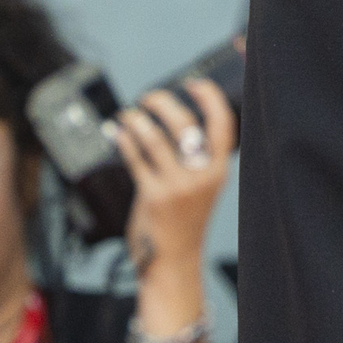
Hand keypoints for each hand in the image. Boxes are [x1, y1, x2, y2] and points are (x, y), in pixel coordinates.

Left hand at [112, 76, 234, 276]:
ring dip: (138, 120)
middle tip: (150, 97)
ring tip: (129, 115)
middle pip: (186, 126)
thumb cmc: (185, 221)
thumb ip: (192, 160)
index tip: (194, 84)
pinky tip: (119, 133)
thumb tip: (171, 124)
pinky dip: (125, 140)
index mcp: (218, 172)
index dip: (210, 99)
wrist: (175, 258)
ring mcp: (177, 187)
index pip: (223, 127)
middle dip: (164, 103)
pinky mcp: (153, 196)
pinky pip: (136, 159)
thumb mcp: (201, 188)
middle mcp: (202, 178)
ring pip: (156, 140)